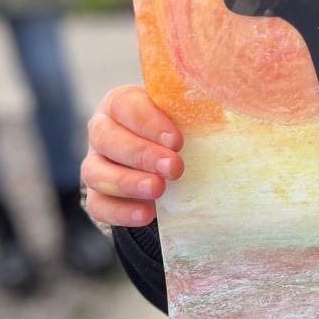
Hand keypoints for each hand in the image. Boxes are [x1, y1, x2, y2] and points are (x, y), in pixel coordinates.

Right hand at [81, 86, 184, 227]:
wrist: (167, 164)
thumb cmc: (177, 132)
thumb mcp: (186, 117)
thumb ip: (197, 111)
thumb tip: (223, 117)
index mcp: (120, 104)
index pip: (125, 105)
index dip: (150, 122)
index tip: (177, 141)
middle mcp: (101, 132)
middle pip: (107, 138)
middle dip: (142, 153)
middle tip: (174, 167)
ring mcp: (95, 164)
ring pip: (95, 172)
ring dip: (128, 182)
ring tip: (158, 189)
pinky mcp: (97, 196)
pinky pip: (98, 205)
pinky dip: (120, 212)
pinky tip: (145, 214)